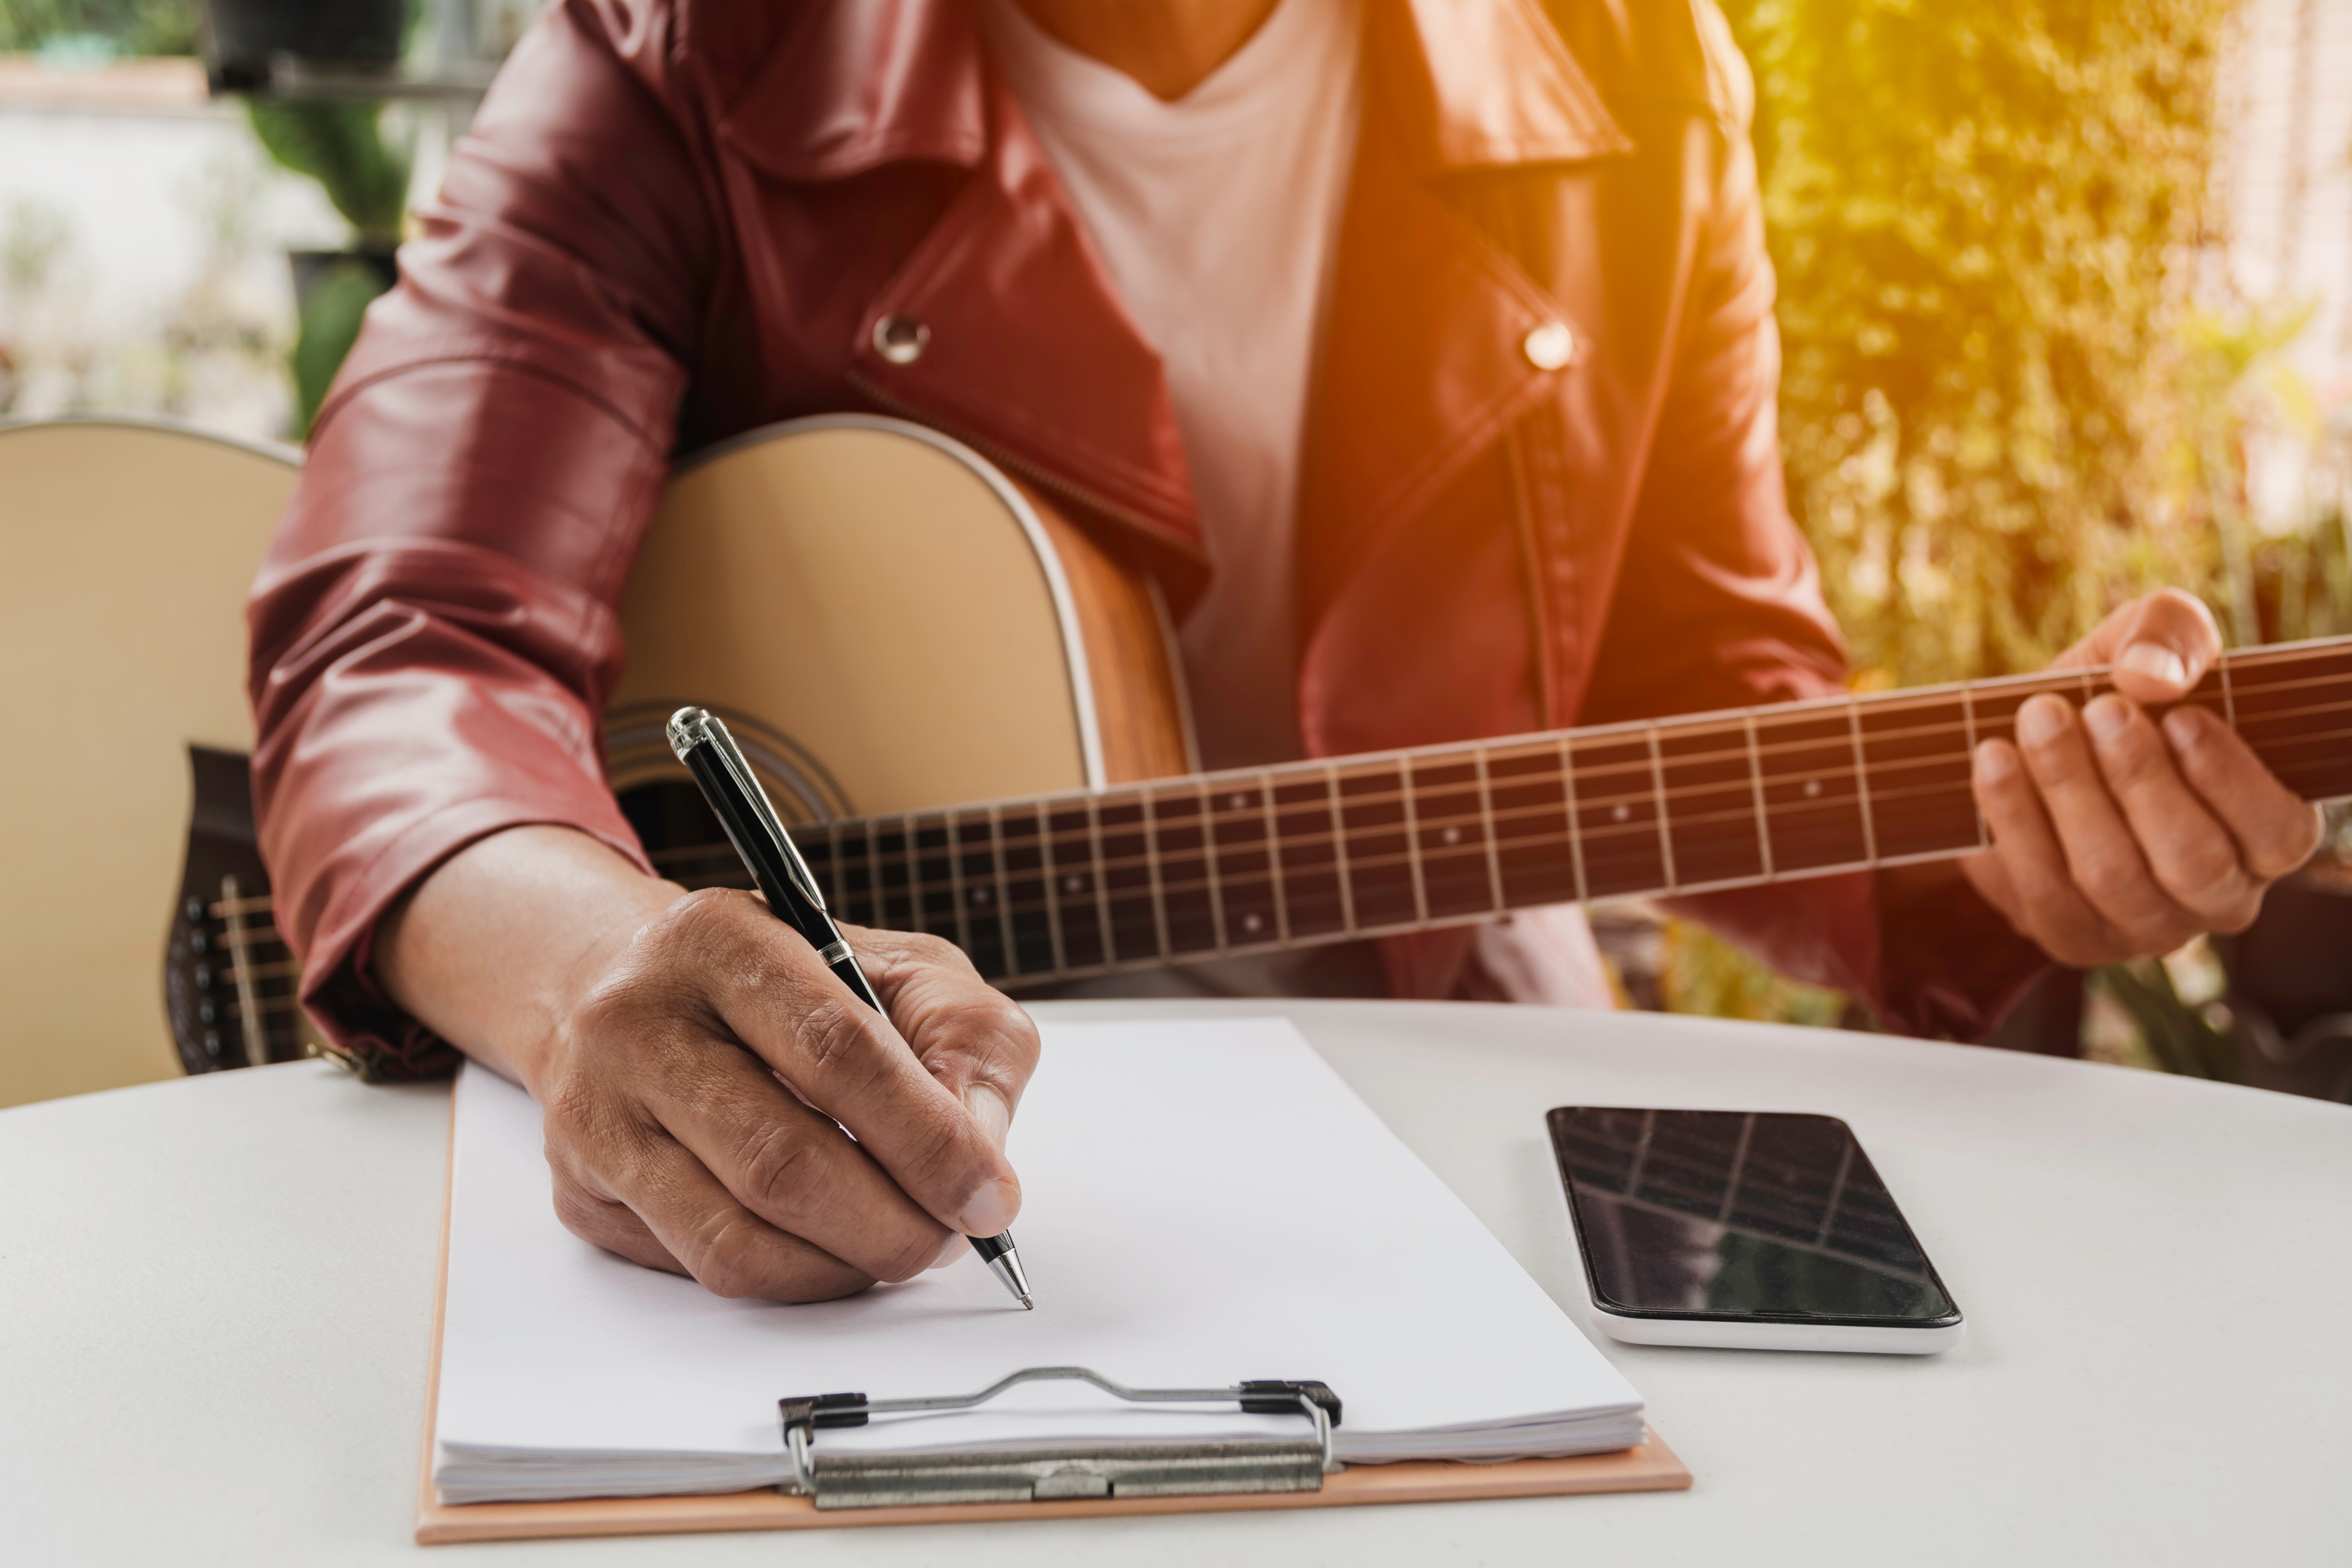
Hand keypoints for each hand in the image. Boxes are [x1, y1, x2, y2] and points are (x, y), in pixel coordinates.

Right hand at [379, 828, 1039, 1301]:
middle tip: (951, 1240)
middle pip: (781, 1162)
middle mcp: (637, 1021)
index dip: (926, 1138)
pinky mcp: (584, 1190)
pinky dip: (792, 1279)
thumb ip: (964, 1039)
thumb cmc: (793, 986)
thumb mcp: (901, 970)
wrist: (638, 992)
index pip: (836, 1051)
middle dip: (892, 1224)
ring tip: (902, 1248)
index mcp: (721, 940)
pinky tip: (832, 1250)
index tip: (990, 1194)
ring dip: (844, 1267)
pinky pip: (702, 1268)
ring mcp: (597, 1112)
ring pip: (735, 1237)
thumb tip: (981, 1155)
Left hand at [1961, 589, 2322, 965]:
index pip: (2278, 832)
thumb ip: (2172, 635)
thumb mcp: (2147, 649)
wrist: (2026, 748)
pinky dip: (2014, 817)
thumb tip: (2151, 675)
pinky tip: (1994, 758)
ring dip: (2071, 789)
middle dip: (2140, 779)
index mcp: (2263, 837)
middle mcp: (2217, 895)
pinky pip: (2043, 888)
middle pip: (2191, 859)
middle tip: (2098, 708)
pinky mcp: (2071, 938)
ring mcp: (2143, 927)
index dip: (2229, 778)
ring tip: (2039, 718)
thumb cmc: (2114, 698)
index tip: (2178, 716)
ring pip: (2112, 875)